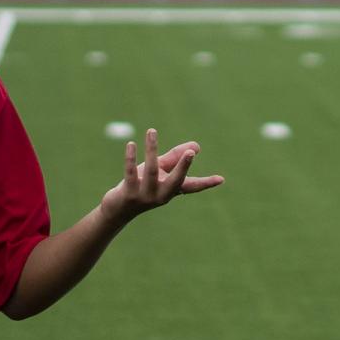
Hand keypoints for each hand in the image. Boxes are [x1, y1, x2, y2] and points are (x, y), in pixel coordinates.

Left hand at [107, 128, 225, 217]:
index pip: (192, 186)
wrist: (118, 208)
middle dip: (183, 167)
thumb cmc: (142, 185)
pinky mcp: (129, 193)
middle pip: (175, 181)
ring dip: (151, 149)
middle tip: (190, 153)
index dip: (206, 183)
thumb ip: (175, 158)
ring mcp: (145, 196)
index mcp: (172, 190)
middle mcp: (161, 195)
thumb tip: (196, 147)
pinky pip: (130, 173)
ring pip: (151, 171)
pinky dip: (131, 158)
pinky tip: (132, 144)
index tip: (221, 179)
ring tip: (152, 131)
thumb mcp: (159, 171)